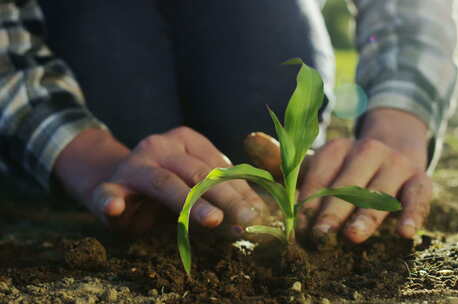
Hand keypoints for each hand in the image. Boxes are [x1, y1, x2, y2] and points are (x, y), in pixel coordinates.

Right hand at [54, 127, 266, 234]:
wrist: (116, 184)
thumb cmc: (168, 188)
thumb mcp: (197, 187)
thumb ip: (223, 199)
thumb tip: (258, 218)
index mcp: (187, 141)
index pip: (220, 166)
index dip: (242, 190)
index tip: (261, 214)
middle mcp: (161, 147)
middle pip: (199, 173)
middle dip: (228, 198)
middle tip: (248, 220)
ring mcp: (134, 166)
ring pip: (166, 183)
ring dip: (190, 203)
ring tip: (213, 220)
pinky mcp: (109, 187)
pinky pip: (108, 194)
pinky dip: (111, 201)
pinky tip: (114, 207)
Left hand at [296, 108, 432, 243]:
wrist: (397, 151)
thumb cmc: (349, 172)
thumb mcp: (324, 168)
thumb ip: (298, 179)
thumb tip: (272, 184)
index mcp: (337, 149)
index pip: (320, 177)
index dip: (309, 205)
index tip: (299, 230)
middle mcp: (367, 151)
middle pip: (347, 185)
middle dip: (332, 212)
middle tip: (320, 235)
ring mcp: (396, 164)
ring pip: (379, 193)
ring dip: (365, 216)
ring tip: (352, 236)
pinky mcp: (420, 179)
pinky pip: (417, 198)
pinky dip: (412, 215)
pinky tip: (404, 233)